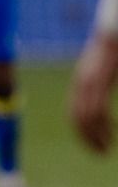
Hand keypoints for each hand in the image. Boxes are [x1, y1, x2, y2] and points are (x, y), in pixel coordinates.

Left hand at [69, 35, 117, 152]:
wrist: (113, 31)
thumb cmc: (113, 48)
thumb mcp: (103, 68)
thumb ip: (99, 83)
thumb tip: (99, 96)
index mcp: (82, 81)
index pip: (74, 112)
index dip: (81, 132)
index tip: (93, 145)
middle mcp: (82, 82)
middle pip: (76, 118)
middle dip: (86, 139)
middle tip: (99, 154)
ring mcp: (90, 81)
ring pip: (86, 117)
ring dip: (94, 137)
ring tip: (105, 151)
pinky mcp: (101, 79)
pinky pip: (97, 109)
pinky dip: (102, 127)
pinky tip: (111, 136)